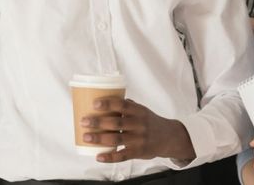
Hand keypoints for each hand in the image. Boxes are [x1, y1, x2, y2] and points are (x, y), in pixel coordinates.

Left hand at [80, 96, 195, 162]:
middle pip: (116, 123)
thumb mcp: (142, 110)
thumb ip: (126, 106)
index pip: (122, 105)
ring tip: (86, 136)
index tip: (94, 103)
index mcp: (139, 112)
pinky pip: (122, 156)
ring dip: (99, 138)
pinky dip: (110, 157)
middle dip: (98, 122)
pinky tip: (98, 156)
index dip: (108, 103)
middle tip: (83, 121)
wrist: (169, 138)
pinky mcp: (139, 152)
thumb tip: (105, 97)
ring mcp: (139, 139)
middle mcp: (139, 125)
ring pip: (117, 139)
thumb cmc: (150, 121)